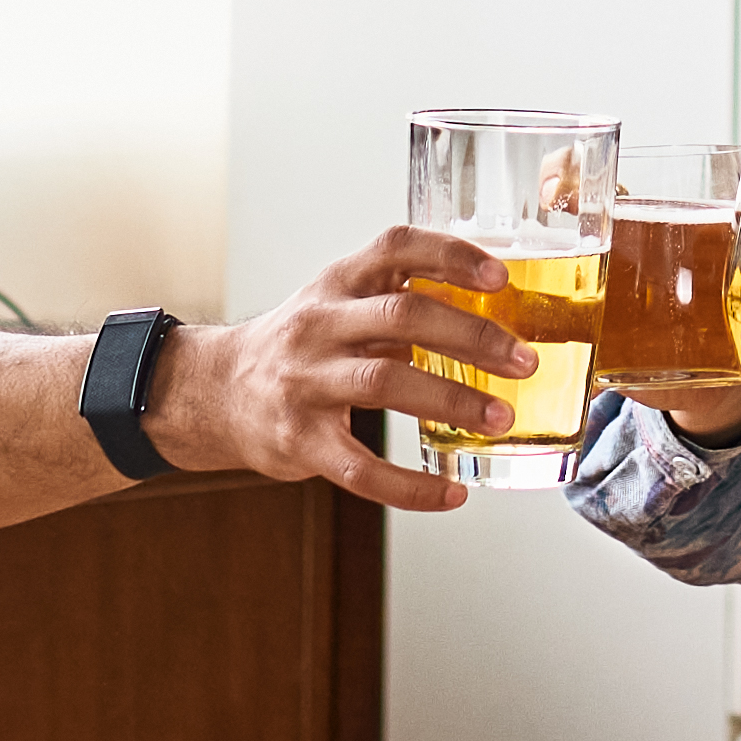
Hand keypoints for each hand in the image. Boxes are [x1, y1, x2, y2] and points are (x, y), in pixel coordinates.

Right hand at [180, 229, 533, 512]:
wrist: (216, 391)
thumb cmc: (299, 346)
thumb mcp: (339, 302)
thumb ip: (401, 300)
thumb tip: (496, 311)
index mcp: (339, 282)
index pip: (396, 247)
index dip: (451, 255)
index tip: (501, 276)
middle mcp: (319, 324)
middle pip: (402, 315)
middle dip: (472, 336)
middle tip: (524, 361)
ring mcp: (305, 381)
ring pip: (384, 382)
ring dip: (452, 400)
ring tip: (500, 418)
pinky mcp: (298, 438)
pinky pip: (359, 467)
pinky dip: (410, 485)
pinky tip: (450, 492)